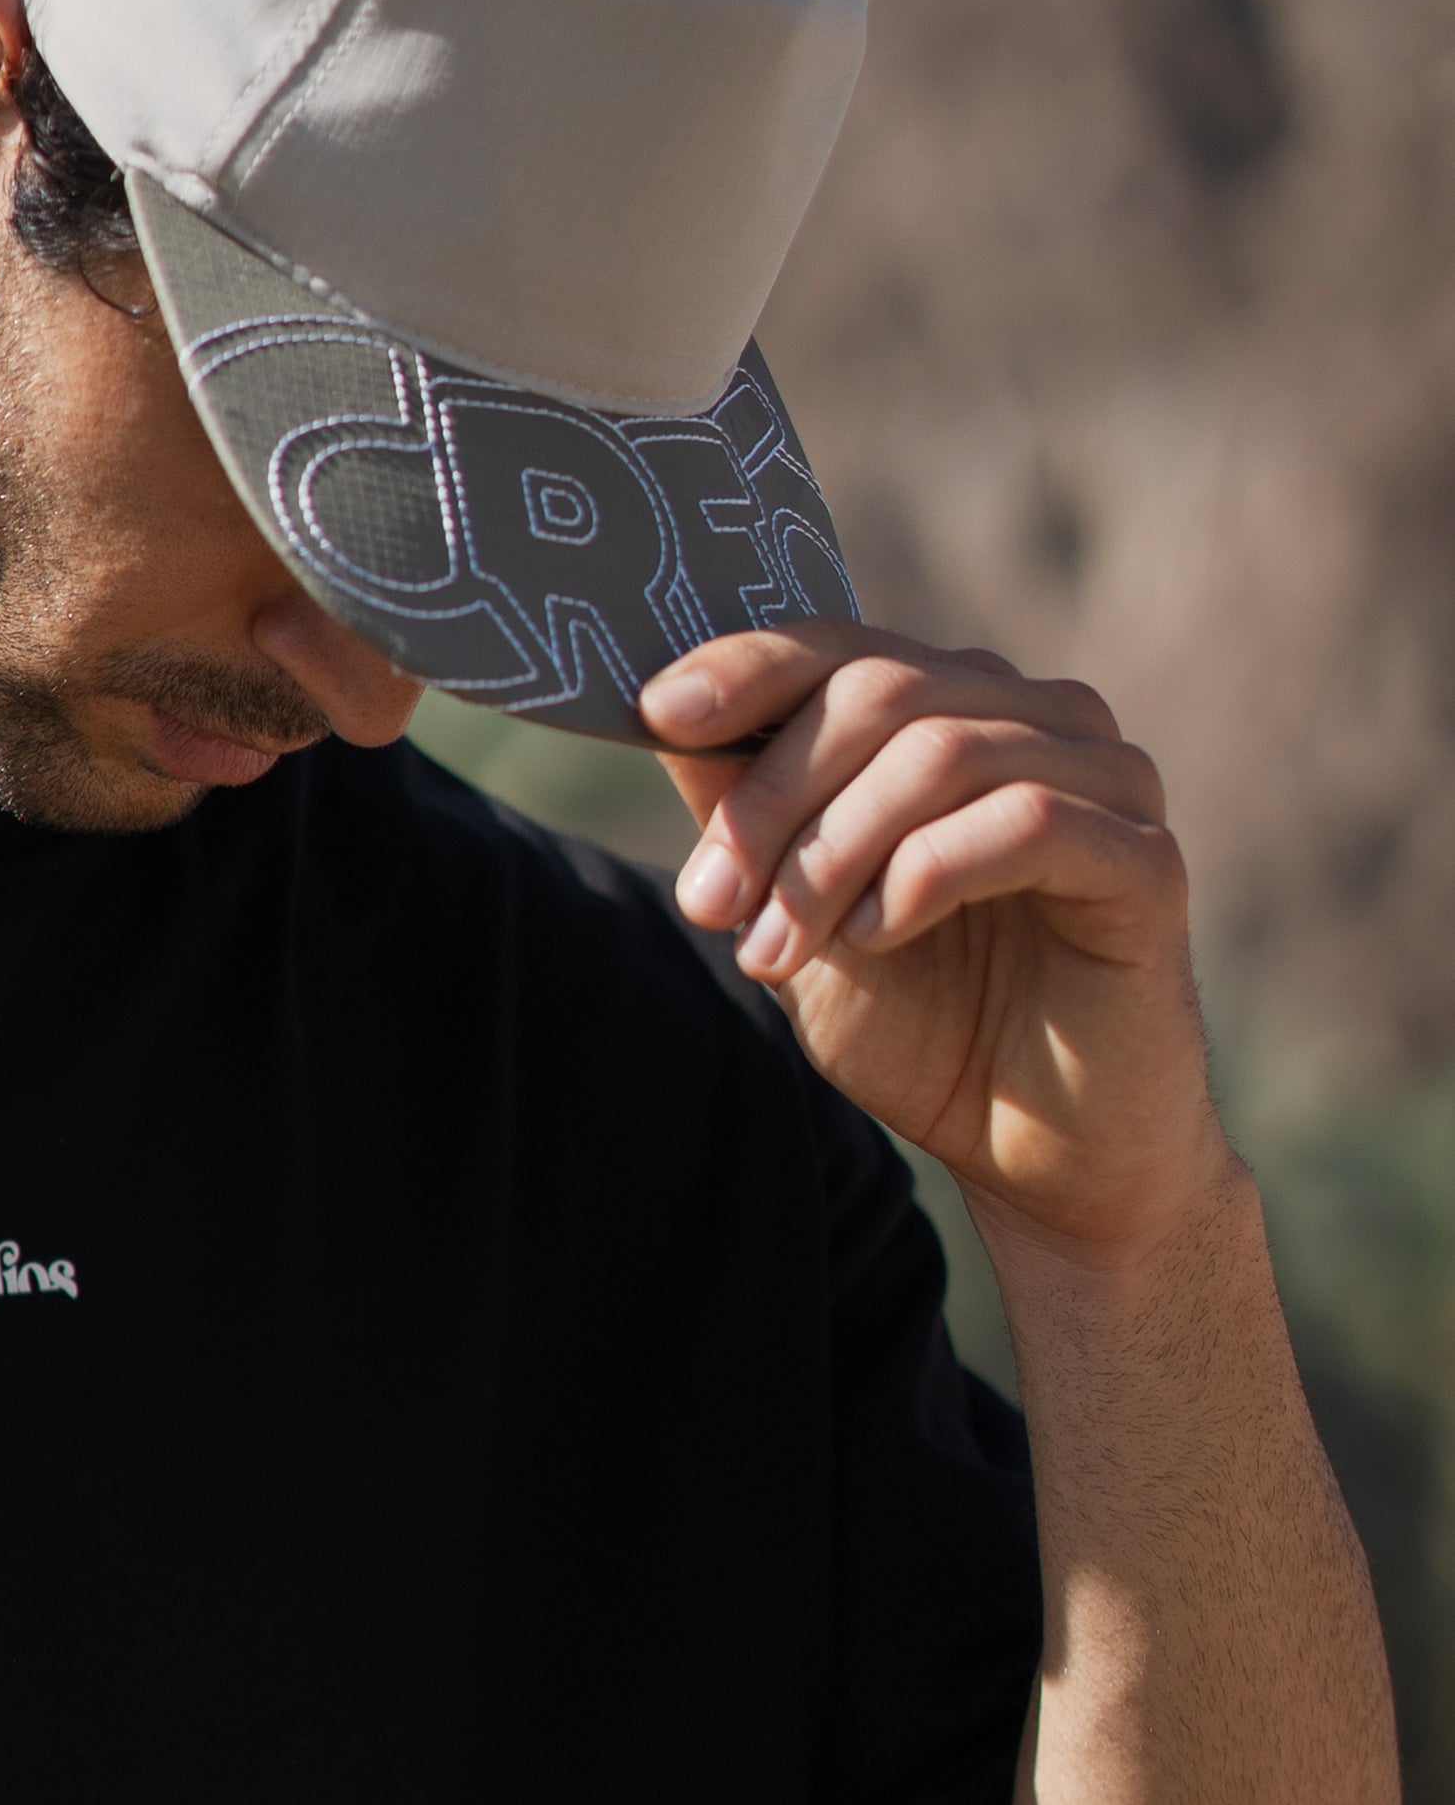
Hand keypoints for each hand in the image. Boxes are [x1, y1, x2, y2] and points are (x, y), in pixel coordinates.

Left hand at [640, 622, 1230, 1266]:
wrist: (1045, 1158)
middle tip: (710, 901)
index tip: (657, 714)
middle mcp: (1038, 717)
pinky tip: (877, 938)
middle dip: (773, 797)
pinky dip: (923, 875)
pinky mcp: (1147, 858)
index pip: (843, 646)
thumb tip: (659, 714)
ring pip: (941, 753)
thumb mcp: (801, 906)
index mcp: (957, 706)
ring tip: (781, 950)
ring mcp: (1107, 779)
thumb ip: (748, 809)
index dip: (746, 668)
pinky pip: (1023, 821)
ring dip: (833, 854)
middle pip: (881, 692)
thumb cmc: (927, 1022)